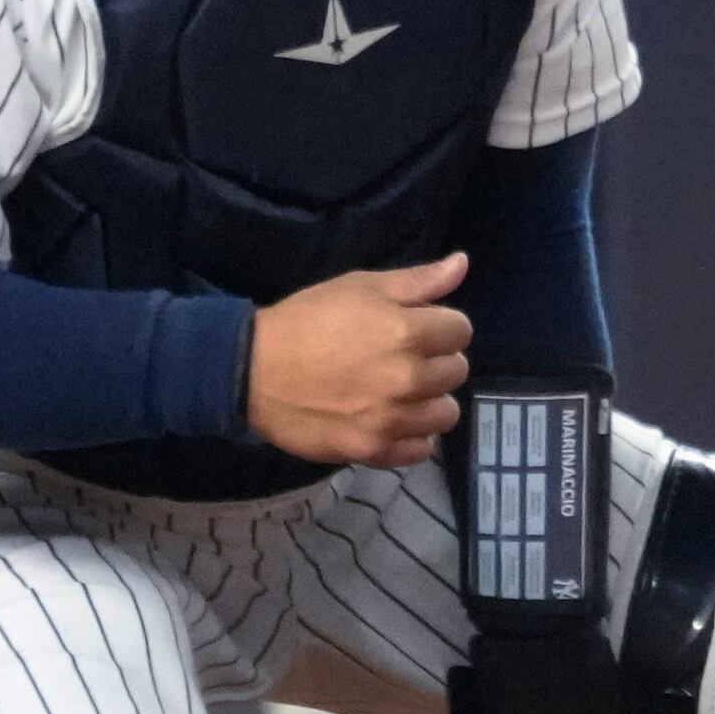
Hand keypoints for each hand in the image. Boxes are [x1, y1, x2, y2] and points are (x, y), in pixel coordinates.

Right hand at [246, 253, 470, 466]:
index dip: (442, 325)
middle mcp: (406, 378)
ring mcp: (390, 419)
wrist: (252, 370)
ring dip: (430, 401)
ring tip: (402, 392)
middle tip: (404, 358)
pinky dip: (413, 436)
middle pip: (457, 371)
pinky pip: (421, 450)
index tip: (418, 327)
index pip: (461, 330)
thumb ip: (418, 280)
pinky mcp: (372, 450)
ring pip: (446, 413)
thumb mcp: (360, 287)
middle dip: (436, 360)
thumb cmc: (308, 320)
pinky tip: (393, 420)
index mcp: (407, 332)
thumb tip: (462, 263)